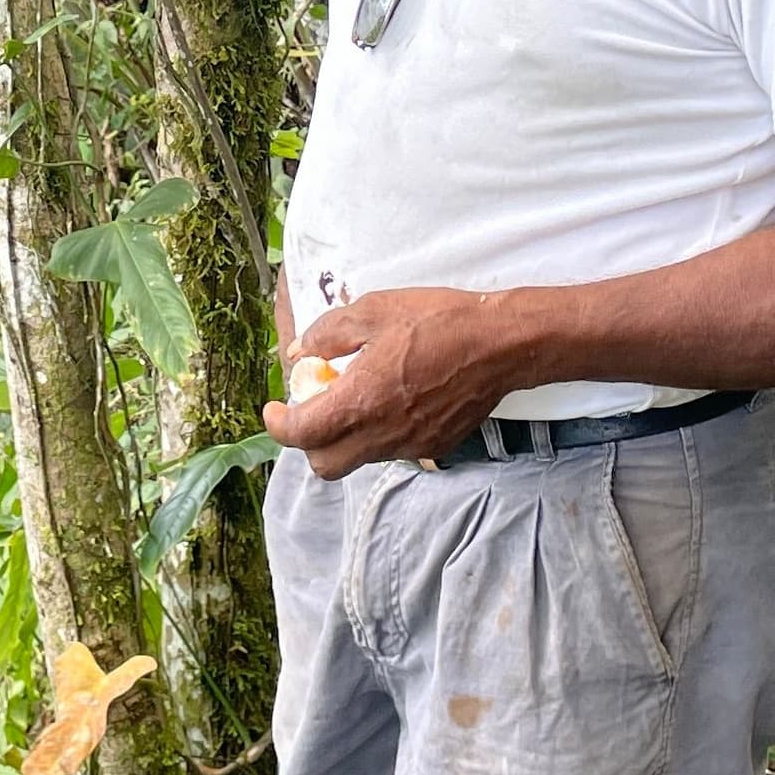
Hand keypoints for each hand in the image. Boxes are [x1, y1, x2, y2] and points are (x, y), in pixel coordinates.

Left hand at [259, 287, 539, 479]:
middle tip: (314, 408)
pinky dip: (380, 433)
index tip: (274, 409)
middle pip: (325, 464)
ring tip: (360, 395)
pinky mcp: (434, 446)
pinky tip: (395, 400)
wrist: (500, 344)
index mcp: (360, 401)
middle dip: (310, 442)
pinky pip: (393, 450)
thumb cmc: (438, 322)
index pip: (302, 434)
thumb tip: (299, 353)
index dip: (278, 425)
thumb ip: (328, 334)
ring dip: (346, 436)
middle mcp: (382, 433)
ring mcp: (410, 445)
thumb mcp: (374, 310)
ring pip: (359, 458)